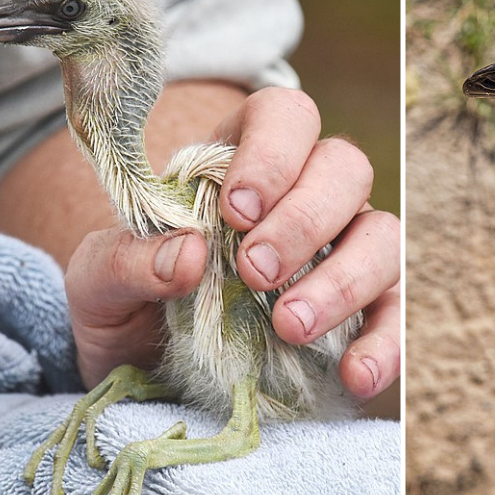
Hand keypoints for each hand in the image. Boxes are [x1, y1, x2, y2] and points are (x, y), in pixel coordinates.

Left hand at [63, 85, 400, 397]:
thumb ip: (125, 261)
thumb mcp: (96, 285)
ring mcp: (343, 253)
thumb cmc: (128, 309)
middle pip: (345, 167)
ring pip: (383, 234)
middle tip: (256, 272)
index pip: (284, 117)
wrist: (144, 377)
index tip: (237, 211)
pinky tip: (355, 375)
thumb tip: (189, 255)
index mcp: (240, 166)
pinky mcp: (364, 313)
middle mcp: (305, 199)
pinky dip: (386, 341)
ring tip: (290, 327)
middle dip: (304, 218)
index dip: (272, 152)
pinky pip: (398, 314)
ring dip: (345, 277)